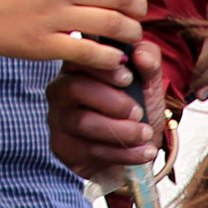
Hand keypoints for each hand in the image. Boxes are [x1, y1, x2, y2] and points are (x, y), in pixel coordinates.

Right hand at [48, 37, 169, 187]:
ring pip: (83, 122)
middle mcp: (61, 91)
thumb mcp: (149, 83)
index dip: (102, 68)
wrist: (136, 150)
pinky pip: (90, 150)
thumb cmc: (138, 110)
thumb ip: (149, 61)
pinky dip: (123, 153)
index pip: (78, 59)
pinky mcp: (63, 147)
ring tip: (146, 133)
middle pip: (75, 89)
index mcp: (78, 67)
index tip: (129, 78)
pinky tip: (144, 152)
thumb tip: (140, 54)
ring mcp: (58, 120)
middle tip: (139, 113)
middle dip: (113, 102)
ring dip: (122, 130)